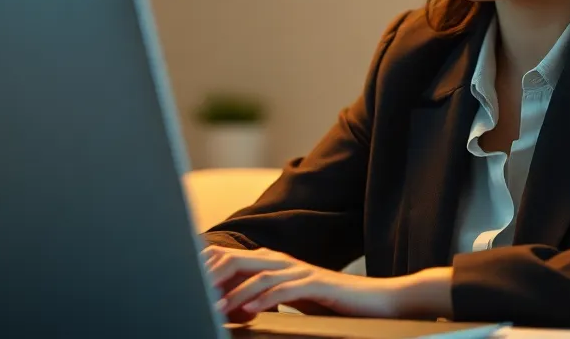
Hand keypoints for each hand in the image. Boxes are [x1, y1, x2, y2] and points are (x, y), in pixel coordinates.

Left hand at [202, 245, 449, 322]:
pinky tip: (252, 310)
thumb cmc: (337, 305)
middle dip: (216, 274)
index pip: (238, 260)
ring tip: (216, 307)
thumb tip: (240, 308)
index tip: (190, 283)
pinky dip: (266, 299)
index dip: (213, 269)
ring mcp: (304, 272)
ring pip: (262, 275)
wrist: (379, 301)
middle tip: (193, 289)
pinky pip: (288, 290)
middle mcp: (288, 263)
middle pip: (243, 260)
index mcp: (279, 265)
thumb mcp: (297, 302)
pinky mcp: (319, 284)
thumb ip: (271, 299)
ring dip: (237, 292)